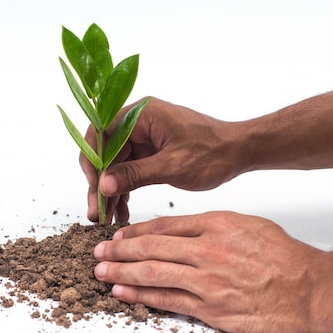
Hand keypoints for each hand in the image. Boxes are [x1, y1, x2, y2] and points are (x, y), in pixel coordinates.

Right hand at [80, 97, 246, 222]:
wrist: (239, 152)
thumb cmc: (213, 152)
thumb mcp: (172, 166)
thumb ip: (135, 175)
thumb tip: (103, 185)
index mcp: (142, 115)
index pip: (101, 133)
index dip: (92, 161)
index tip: (93, 187)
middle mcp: (138, 122)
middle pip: (105, 152)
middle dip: (100, 183)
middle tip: (96, 212)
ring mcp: (143, 137)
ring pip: (115, 164)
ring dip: (110, 190)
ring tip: (107, 218)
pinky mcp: (150, 151)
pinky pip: (129, 170)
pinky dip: (125, 189)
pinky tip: (121, 210)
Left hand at [93, 211, 324, 332]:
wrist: (310, 287)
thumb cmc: (283, 255)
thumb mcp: (246, 223)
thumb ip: (211, 225)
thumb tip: (179, 230)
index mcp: (215, 225)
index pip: (163, 226)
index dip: (135, 231)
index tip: (118, 234)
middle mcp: (207, 251)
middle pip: (151, 248)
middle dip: (119, 250)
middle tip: (98, 252)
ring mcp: (207, 281)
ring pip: (153, 274)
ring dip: (121, 273)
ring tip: (100, 272)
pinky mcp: (211, 308)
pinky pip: (168, 301)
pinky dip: (141, 296)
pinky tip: (123, 293)